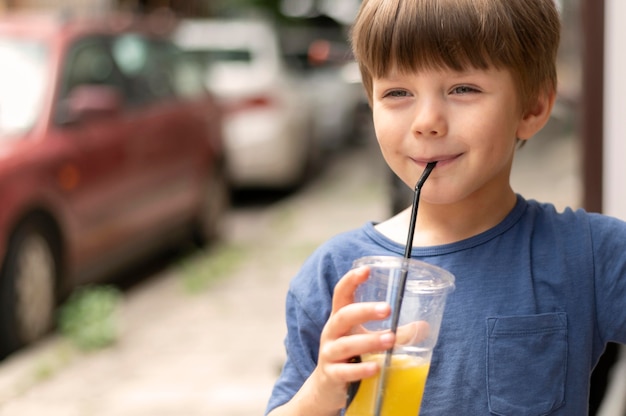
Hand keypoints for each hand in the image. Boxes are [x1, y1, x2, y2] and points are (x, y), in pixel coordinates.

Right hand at [309, 266, 396, 411]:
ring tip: (390, 339)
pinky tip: (376, 368)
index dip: (351, 280)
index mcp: (340, 319)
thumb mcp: (367, 340)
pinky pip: (345, 372)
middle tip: (388, 309)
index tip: (367, 270)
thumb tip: (423, 326)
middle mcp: (332, 333)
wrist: (326, 390)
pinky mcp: (332, 376)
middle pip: (343, 316)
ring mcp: (330, 354)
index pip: (341, 293)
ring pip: (346, 344)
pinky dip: (361, 370)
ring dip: (369, 341)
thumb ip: (393, 332)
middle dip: (365, 310)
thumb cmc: (351, 358)